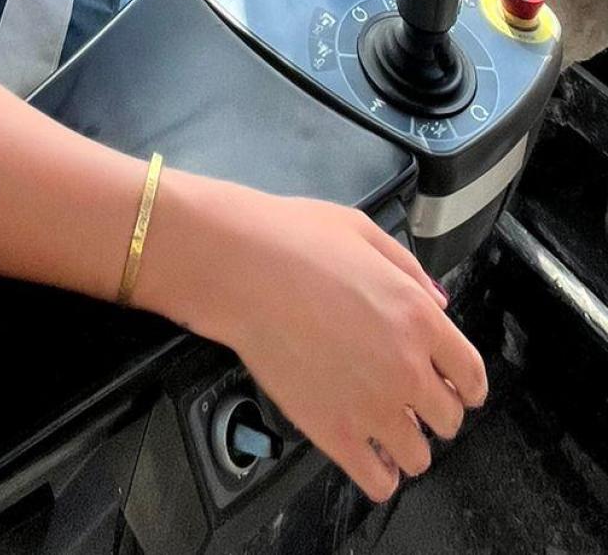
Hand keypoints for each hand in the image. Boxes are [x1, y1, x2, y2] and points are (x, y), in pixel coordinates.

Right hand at [142, 179, 486, 502]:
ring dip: (408, 443)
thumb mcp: (363, 232)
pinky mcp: (333, 431)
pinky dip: (380, 474)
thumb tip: (437, 300)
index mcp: (419, 316)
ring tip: (387, 427)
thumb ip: (409, 268)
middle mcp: (405, 367)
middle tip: (412, 398)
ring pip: (419, 456)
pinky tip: (368, 454)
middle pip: (449, 419)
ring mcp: (371, 405)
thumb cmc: (291, 241)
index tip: (454, 385)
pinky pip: (379, 480)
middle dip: (434, 410)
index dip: (465, 383)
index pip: (472, 375)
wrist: (241, 266)